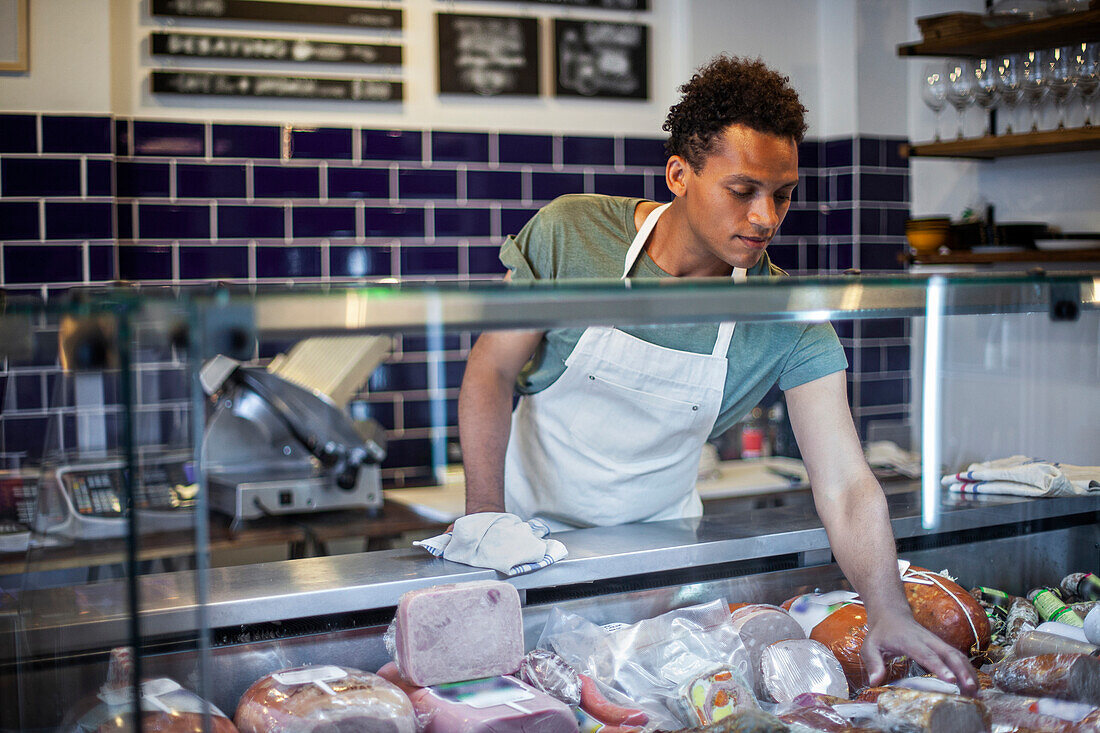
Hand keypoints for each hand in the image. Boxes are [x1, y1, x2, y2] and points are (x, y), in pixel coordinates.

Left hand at [862, 611, 978, 695]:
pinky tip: (973, 686)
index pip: (926, 654)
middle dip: (962, 671)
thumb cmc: (881, 632)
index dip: (939, 667)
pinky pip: (958, 657)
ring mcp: (936, 642)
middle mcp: (927, 640)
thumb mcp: (870, 646)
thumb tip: (875, 682)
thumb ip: (873, 663)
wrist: (891, 613)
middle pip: (949, 654)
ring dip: (969, 672)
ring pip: (957, 655)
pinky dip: (968, 670)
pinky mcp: (941, 646)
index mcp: (910, 641)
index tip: (951, 680)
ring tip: (977, 693)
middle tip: (971, 689)